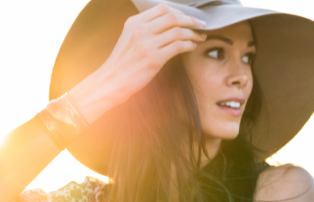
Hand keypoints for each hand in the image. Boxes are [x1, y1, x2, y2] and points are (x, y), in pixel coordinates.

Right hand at [68, 3, 206, 121]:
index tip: (189, 18)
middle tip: (201, 25)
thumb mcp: (129, 38)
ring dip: (193, 34)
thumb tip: (168, 25)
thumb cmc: (123, 62)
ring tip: (200, 37)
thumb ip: (145, 29)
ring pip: (178, 31)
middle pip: (173, 17)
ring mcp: (147, 43)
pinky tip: (192, 47)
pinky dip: (189, 45)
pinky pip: (178, 46)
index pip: (162, 8)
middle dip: (191, 20)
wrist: (112, 81)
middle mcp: (140, 29)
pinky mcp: (154, 58)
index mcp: (134, 22)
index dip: (180, 12)